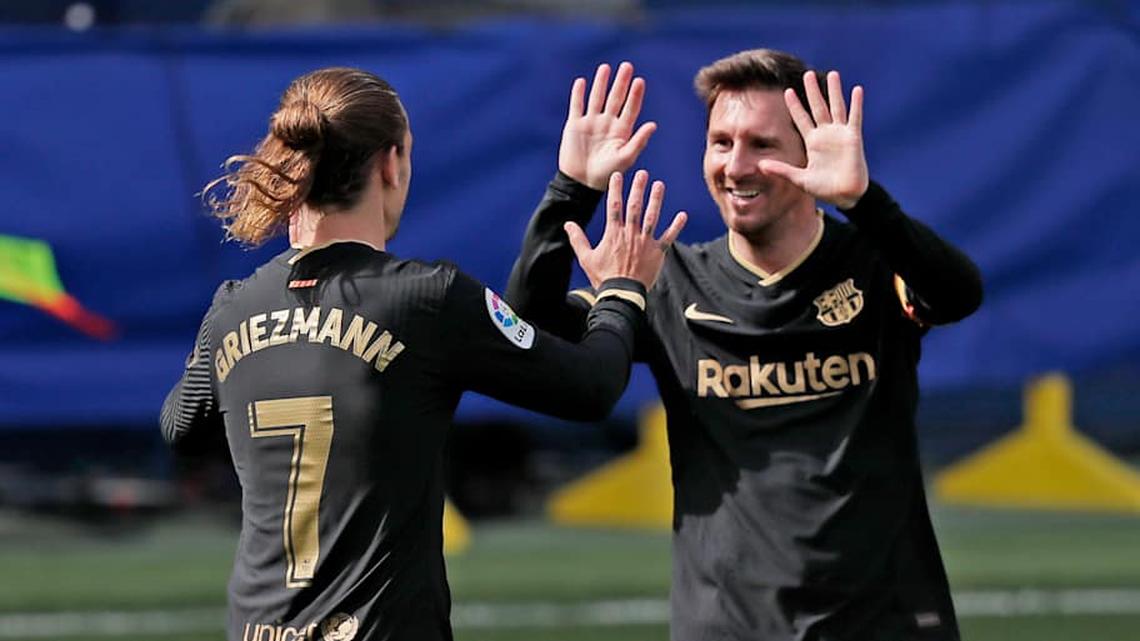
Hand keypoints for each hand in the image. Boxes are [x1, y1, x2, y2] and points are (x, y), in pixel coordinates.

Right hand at [559, 62, 656, 189]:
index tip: (640, 81)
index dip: (635, 95)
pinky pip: (577, 106)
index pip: (630, 108)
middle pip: (615, 98)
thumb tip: (654, 125)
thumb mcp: (625, 158)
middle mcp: (607, 123)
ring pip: (597, 98)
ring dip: (601, 83)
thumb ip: (639, 141)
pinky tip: (582, 82)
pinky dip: (578, 94)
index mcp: (621, 131)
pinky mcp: (575, 125)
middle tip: (627, 66)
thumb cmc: (607, 174)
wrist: (582, 182)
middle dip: (621, 83)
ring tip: (606, 68)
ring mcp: (591, 122)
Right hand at [565, 170, 686, 289]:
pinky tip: (682, 215)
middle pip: (635, 207)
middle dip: (638, 188)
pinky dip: (676, 226)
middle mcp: (630, 234)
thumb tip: (568, 224)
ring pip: (652, 217)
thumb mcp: (586, 258)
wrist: (622, 294)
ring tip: (659, 185)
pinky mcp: (657, 253)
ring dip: (656, 200)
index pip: (614, 206)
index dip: (616, 190)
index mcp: (613, 234)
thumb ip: (578, 239)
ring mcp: (645, 243)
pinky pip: (668, 237)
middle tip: (642, 173)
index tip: (618, 176)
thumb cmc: (603, 277)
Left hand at [758, 70, 869, 208]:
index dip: (795, 105)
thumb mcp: (799, 179)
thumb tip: (760, 166)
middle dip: (812, 91)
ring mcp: (840, 134)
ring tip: (832, 74)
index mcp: (812, 142)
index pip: (801, 119)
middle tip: (808, 74)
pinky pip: (855, 118)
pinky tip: (857, 89)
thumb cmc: (824, 188)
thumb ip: (781, 170)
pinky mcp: (853, 138)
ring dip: (834, 91)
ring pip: (836, 107)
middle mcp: (826, 134)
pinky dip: (856, 104)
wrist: (844, 196)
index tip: (787, 91)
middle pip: (818, 107)